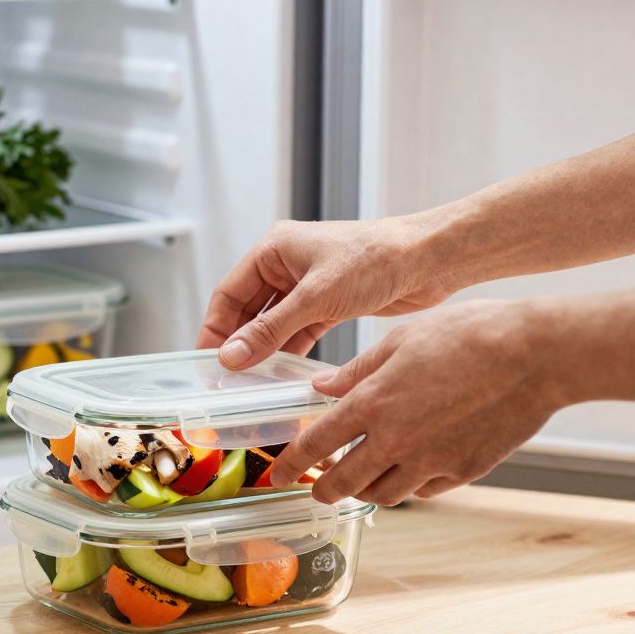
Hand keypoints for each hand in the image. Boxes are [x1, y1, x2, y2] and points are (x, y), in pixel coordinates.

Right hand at [197, 218, 458, 369]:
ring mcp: (307, 285)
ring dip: (263, 351)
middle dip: (237, 344)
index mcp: (274, 249)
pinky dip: (289, 351)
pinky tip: (282, 376)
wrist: (427, 260)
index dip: (215, 329)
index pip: (229, 293)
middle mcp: (286, 265)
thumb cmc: (374, 260)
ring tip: (251, 384)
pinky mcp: (329, 304)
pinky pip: (298, 331)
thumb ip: (271, 329)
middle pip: (248, 311)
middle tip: (226, 380)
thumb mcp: (316, 297)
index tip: (207, 363)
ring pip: (273, 324)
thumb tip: (231, 357)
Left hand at [269, 299, 566, 504]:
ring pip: (384, 495)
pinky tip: (412, 466)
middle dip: (324, 490)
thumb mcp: (400, 339)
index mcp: (373, 403)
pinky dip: (411, 483)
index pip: (316, 444)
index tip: (278, 474)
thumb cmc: (469, 335)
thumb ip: (357, 370)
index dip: (291, 464)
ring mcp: (432, 461)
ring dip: (366, 490)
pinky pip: (424, 489)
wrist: (535, 355)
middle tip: (317, 488)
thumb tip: (323, 388)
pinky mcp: (464, 471)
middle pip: (344, 484)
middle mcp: (397, 440)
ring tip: (362, 477)